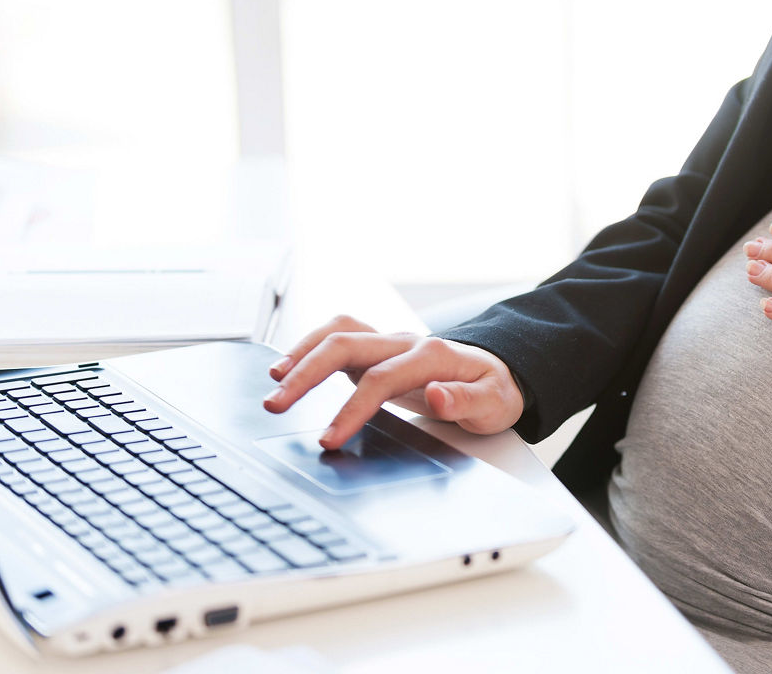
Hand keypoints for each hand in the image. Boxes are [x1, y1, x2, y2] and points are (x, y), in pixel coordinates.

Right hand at [262, 315, 524, 448]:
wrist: (498, 373)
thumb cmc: (494, 390)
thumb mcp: (494, 404)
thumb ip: (466, 400)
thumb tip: (436, 394)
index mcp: (432, 356)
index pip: (380, 380)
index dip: (351, 408)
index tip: (329, 438)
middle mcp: (404, 342)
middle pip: (346, 345)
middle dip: (306, 374)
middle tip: (276, 405)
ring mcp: (388, 343)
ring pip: (336, 332)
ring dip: (301, 354)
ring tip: (273, 382)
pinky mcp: (376, 350)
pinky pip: (337, 337)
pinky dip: (308, 347)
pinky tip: (288, 367)